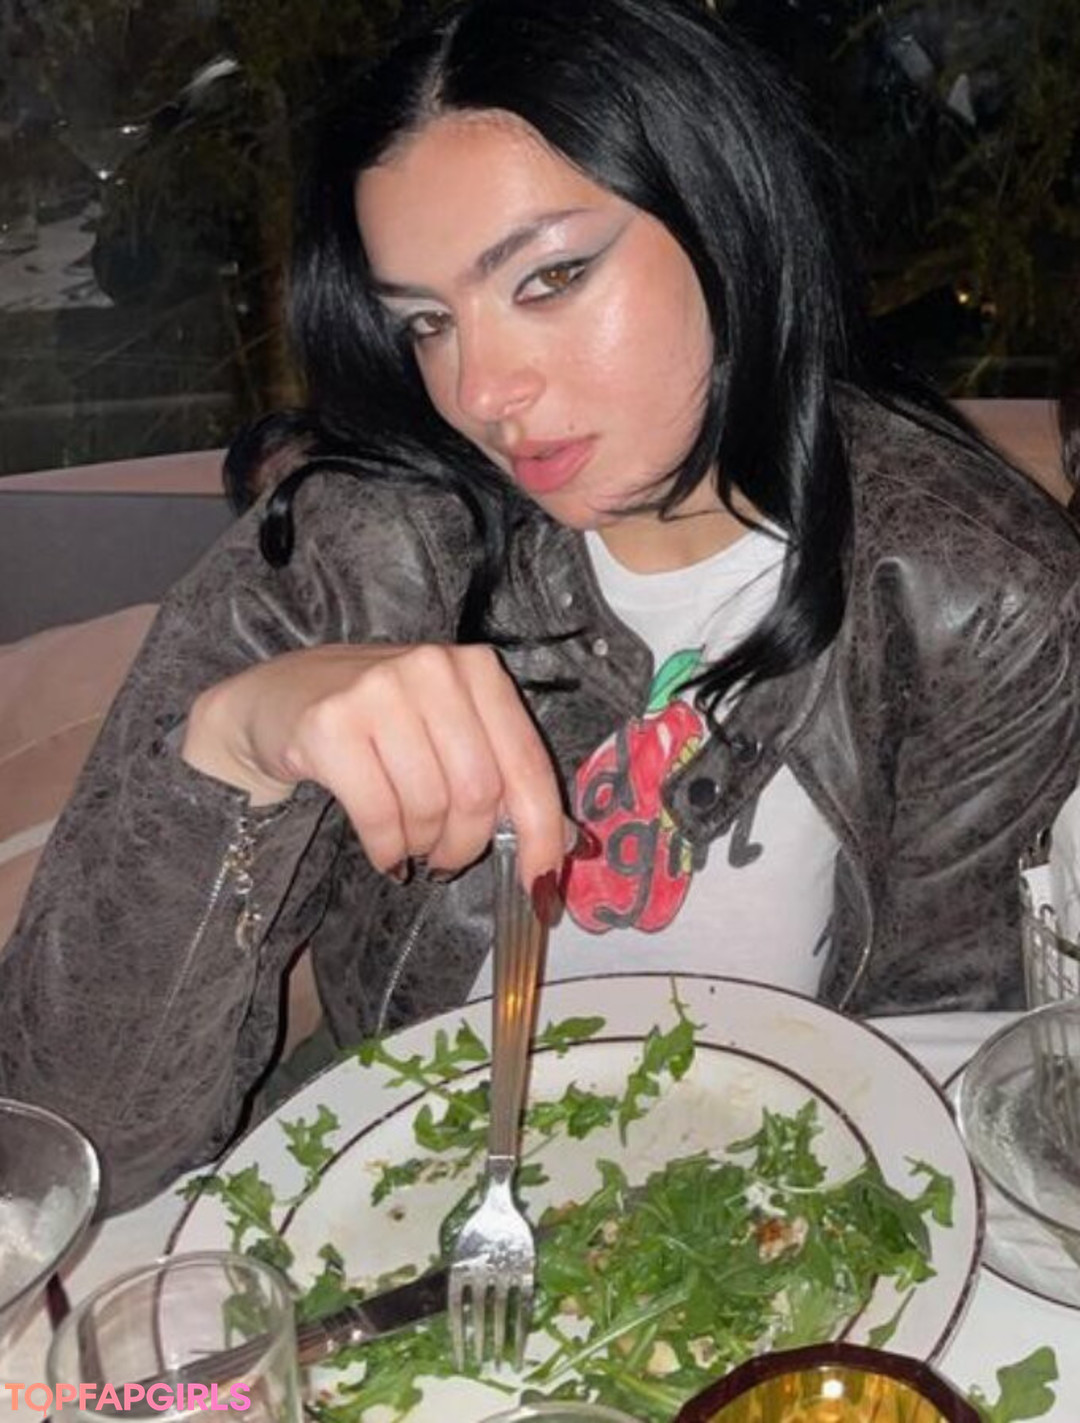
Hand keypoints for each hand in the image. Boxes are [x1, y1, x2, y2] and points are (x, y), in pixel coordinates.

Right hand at [181, 643, 568, 889]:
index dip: (540, 832)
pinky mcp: (330, 725)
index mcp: (477, 669)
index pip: (526, 762)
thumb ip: (502, 773)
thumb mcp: (449, 730)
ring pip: (429, 808)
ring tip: (407, 843)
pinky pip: (380, 816)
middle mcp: (433, 669)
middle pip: (479, 792)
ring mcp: (378, 691)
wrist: (280, 701)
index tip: (541, 885)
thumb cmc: (380, 723)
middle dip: (466, 844)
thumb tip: (560, 845)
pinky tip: (383, 851)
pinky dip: (387, 850)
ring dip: (421, 847)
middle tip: (445, 859)